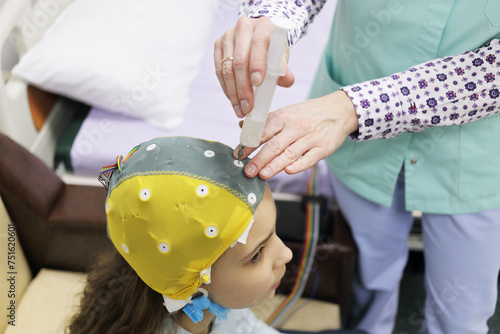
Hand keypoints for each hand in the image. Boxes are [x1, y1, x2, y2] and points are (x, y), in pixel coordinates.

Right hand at [214, 16, 294, 117]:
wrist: (259, 35)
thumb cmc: (272, 47)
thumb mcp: (281, 54)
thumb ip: (284, 68)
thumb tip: (287, 80)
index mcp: (263, 25)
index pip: (259, 44)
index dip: (257, 64)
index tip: (258, 84)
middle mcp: (243, 27)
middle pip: (239, 60)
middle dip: (243, 87)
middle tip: (248, 107)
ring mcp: (228, 36)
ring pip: (227, 68)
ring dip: (233, 93)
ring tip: (241, 109)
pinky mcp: (219, 46)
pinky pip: (219, 71)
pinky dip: (227, 88)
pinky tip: (234, 101)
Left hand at [235, 90, 358, 178]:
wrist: (340, 110)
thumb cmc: (309, 113)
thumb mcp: (288, 111)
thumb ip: (266, 121)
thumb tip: (242, 125)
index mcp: (284, 117)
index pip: (263, 131)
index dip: (249, 143)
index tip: (238, 155)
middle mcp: (296, 127)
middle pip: (274, 145)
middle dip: (259, 159)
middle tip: (247, 171)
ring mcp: (311, 138)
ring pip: (290, 154)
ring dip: (275, 166)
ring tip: (262, 175)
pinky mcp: (324, 148)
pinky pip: (310, 158)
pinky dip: (299, 165)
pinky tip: (288, 171)